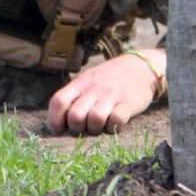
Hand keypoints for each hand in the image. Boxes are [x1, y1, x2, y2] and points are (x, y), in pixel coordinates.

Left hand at [47, 48, 164, 134]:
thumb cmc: (109, 78)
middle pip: (75, 116)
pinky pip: (116, 121)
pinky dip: (114, 127)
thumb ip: (74, 96)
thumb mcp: (88, 80)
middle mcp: (94, 88)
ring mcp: (112, 95)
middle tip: (85, 127)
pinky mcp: (129, 103)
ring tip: (101, 125)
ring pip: (95, 120)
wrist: (141, 67)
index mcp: (81, 83)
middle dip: (77, 128)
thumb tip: (58, 121)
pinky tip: (115, 124)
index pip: (58, 101)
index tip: (59, 129)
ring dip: (96, 129)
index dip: (54, 120)